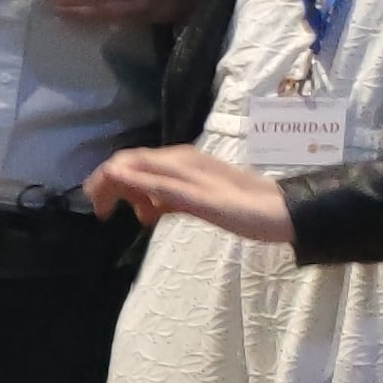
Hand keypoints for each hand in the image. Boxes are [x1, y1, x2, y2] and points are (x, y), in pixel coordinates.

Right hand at [86, 144, 292, 239]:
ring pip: (145, 178)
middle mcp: (179, 161)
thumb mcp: (196, 201)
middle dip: (114, 188)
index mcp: (176, 162)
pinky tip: (156, 217)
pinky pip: (162, 188)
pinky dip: (151, 201)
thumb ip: (155, 187)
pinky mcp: (196, 185)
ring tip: (140, 221)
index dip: (104, 180)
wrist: (284, 214)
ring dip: (133, 196)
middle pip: (132, 167)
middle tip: (107, 216)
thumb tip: (115, 174)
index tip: (97, 208)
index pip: (125, 162)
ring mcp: (189, 172)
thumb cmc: (242, 211)